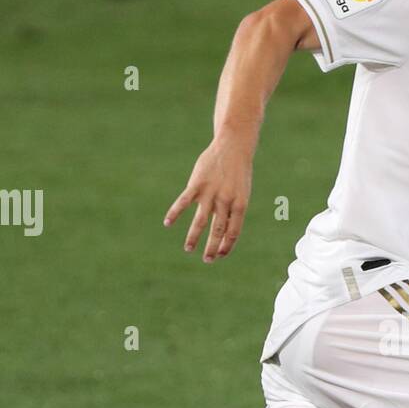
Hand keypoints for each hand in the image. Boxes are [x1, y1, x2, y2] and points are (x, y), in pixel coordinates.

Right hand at [164, 138, 252, 260]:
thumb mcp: (241, 193)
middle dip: (211, 248)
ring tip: (188, 249)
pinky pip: (184, 202)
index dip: (226, 246)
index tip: (219, 256)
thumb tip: (224, 233)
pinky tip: (167, 223)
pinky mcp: (197, 184)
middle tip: (206, 260)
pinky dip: (174, 212)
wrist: (232, 147)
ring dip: (193, 236)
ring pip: (201, 220)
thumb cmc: (238, 173)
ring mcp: (211, 192)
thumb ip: (232, 211)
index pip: (233, 232)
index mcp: (240, 204)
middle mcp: (226, 201)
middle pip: (218, 230)